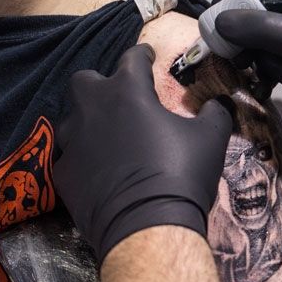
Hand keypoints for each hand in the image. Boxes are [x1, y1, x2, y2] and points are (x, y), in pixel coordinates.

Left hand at [55, 45, 233, 261]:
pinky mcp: (62, 173)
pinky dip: (82, 159)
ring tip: (105, 135)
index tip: (147, 55)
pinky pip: (69, 157)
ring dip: (86, 121)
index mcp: (128, 91)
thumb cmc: (181, 174)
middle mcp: (92, 109)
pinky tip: (97, 170)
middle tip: (118, 96)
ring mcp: (72, 141)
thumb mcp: (210, 139)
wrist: (146, 226)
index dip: (142, 54)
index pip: (132, 58)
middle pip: (84, 80)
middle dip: (100, 83)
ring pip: (70, 119)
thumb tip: (218, 104)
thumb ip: (214, 113)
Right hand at [212, 0, 281, 161]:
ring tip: (279, 75)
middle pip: (256, 6)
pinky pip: (269, 57)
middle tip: (237, 54)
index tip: (219, 11)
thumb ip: (262, 28)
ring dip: (260, 56)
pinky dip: (267, 70)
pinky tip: (276, 85)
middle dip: (245, 31)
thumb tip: (219, 20)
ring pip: (259, 36)